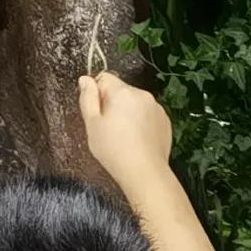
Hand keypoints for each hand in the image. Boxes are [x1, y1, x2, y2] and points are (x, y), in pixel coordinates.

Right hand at [79, 71, 174, 189]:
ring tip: (124, 136)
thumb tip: (85, 79)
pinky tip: (138, 140)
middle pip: (121, 90)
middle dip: (112, 103)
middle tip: (108, 128)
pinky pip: (148, 114)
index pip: (104, 78)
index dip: (96, 94)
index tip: (97, 114)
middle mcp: (142, 94)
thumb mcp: (92, 124)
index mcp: (122, 92)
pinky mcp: (165, 121)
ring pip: (135, 103)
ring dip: (128, 112)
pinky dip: (141, 122)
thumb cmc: (113, 149)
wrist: (145, 172)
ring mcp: (157, 107)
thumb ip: (87, 98)